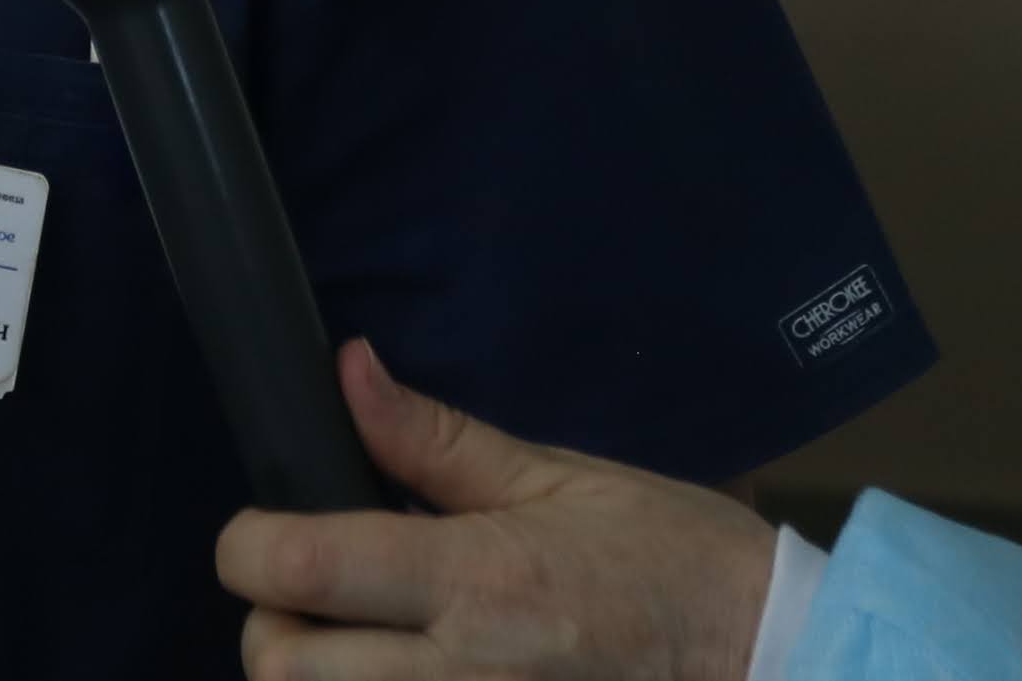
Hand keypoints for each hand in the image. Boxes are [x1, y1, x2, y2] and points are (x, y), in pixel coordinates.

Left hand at [217, 339, 776, 680]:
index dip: (249, 546)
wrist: (772, 659)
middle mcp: (463, 675)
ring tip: (363, 647)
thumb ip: (435, 442)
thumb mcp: (558, 479)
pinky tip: (408, 674)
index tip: (264, 531)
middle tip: (316, 598)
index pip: (299, 570)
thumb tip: (346, 371)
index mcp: (476, 581)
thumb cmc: (670, 558)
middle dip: (273, 628)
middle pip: (282, 670)